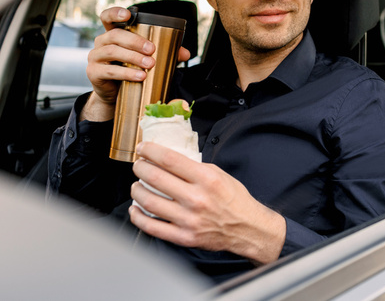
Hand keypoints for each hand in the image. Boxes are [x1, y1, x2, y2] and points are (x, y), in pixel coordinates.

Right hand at [81, 7, 189, 120]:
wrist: (116, 93)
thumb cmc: (131, 69)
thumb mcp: (146, 58)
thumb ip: (166, 53)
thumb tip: (185, 53)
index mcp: (113, 34)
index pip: (108, 17)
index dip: (115, 13)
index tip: (128, 14)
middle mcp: (102, 42)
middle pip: (115, 35)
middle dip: (135, 41)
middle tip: (151, 49)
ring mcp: (95, 57)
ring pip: (112, 51)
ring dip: (133, 57)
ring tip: (149, 65)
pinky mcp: (94, 72)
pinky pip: (110, 71)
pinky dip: (126, 73)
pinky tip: (140, 77)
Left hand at [129, 141, 285, 264]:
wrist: (246, 228)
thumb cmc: (234, 200)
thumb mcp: (219, 174)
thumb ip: (195, 167)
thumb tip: (169, 159)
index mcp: (206, 179)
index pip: (170, 160)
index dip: (151, 151)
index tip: (143, 148)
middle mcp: (196, 199)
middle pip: (155, 178)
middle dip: (140, 168)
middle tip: (138, 165)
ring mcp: (188, 219)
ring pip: (149, 202)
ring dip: (136, 191)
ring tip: (137, 186)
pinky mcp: (184, 237)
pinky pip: (152, 227)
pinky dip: (138, 217)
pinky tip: (136, 209)